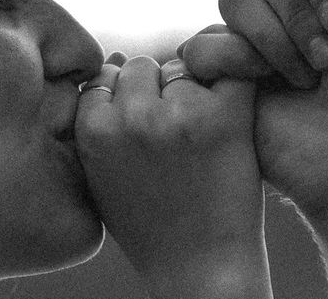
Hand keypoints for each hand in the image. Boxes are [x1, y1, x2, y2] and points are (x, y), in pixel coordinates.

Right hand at [75, 54, 270, 298]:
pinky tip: (232, 113)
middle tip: (177, 134)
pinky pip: (228, 70)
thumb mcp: (101, 175)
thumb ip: (97, 121)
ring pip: (181, 66)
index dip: (126, 101)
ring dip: (192, 87)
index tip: (145, 133)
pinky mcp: (224, 117)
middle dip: (156, 90)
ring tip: (202, 135)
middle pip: (141, 66)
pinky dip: (233, 85)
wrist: (201, 268)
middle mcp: (132, 117)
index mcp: (94, 130)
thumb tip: (116, 58)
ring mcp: (178, 114)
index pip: (106, 77)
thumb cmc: (150, 226)